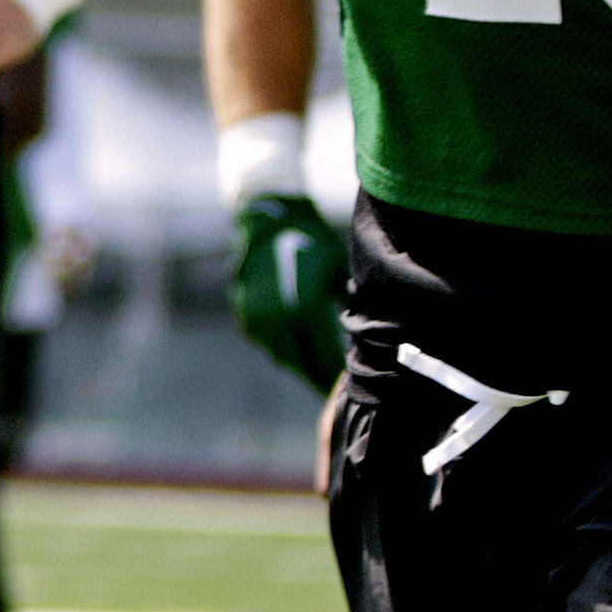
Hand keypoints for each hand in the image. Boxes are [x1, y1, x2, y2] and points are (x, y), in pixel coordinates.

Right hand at [229, 188, 344, 391]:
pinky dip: (282, 350)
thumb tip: (367, 332)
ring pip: (282, 357)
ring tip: (317, 373)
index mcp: (305, 311)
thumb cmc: (312, 240)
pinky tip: (296, 350)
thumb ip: (349, 305)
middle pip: (302, 365)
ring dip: (300, 366)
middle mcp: (278, 320)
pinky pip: (266, 343)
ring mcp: (257, 319)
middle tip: (333, 392)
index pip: (324, 358)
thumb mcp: (338, 271)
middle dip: (318, 378)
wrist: (268, 219)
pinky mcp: (244, 313)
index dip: (337, 375)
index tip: (351, 388)